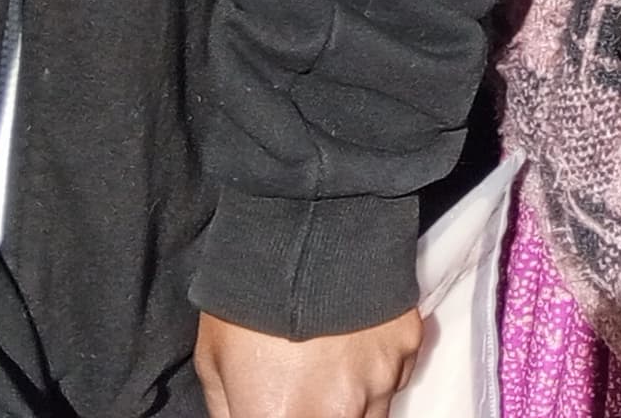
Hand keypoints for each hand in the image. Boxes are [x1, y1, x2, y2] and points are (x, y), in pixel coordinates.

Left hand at [195, 308, 425, 417]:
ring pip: (371, 414)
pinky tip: (355, 340)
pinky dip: (376, 370)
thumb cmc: (248, 292)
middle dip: (315, 411)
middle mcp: (338, 412)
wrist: (307, 222)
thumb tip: (244, 416)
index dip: (275, 413)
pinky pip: (394, 376)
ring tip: (327, 365)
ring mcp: (380, 380)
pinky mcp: (408, 347)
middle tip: (301, 387)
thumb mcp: (213, 360)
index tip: (273, 405)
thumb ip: (230, 409)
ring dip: (349, 401)